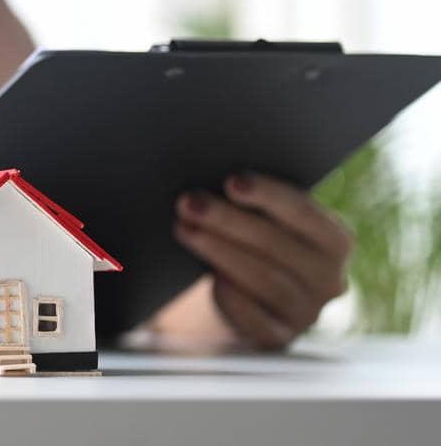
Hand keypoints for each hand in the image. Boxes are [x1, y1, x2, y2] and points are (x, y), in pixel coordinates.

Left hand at [174, 172, 351, 348]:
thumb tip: (218, 188)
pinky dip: (231, 295)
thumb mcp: (267, 223)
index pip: (306, 214)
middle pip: (278, 245)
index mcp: (335, 242)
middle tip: (189, 203)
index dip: (269, 195)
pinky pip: (254, 318)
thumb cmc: (254, 245)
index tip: (231, 182)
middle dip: (228, 221)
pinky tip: (210, 277)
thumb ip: (257, 206)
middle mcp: (330, 280)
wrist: (245, 296)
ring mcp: (306, 312)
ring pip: (265, 280)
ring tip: (184, 229)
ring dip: (220, 251)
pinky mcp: (278, 338)